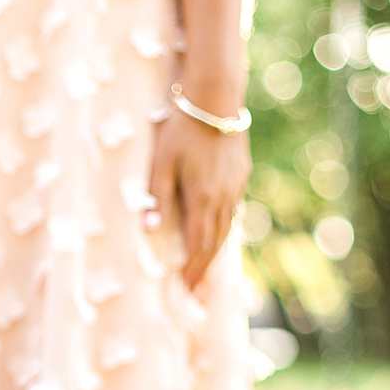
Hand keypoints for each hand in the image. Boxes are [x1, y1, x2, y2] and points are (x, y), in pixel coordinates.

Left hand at [147, 111, 250, 290]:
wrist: (215, 99)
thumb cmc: (181, 130)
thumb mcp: (161, 163)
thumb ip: (156, 197)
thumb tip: (147, 230)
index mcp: (202, 198)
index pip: (198, 244)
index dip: (192, 269)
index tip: (186, 289)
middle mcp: (224, 197)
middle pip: (215, 242)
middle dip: (204, 268)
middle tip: (196, 290)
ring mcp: (236, 186)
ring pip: (227, 227)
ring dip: (215, 250)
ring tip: (206, 269)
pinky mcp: (241, 174)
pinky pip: (232, 210)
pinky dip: (223, 228)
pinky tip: (216, 233)